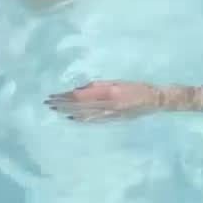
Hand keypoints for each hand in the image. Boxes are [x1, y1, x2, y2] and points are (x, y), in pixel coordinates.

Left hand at [48, 81, 162, 122]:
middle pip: (80, 107)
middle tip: (48, 104)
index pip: (81, 97)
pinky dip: (81, 120)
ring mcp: (110, 115)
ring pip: (84, 115)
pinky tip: (72, 119)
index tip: (53, 95)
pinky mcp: (112, 120)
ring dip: (68, 112)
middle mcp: (107, 105)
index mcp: (108, 93)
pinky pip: (93, 120)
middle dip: (63, 105)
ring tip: (55, 110)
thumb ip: (98, 86)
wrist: (155, 100)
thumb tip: (78, 90)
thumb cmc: (137, 87)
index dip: (65, 97)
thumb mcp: (117, 82)